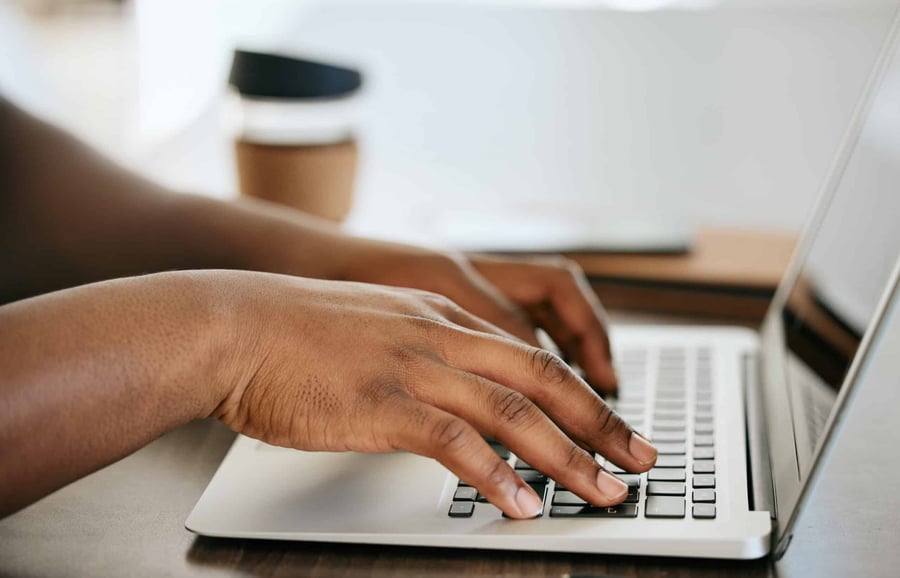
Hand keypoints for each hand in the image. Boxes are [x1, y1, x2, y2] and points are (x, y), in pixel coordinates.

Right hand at [213, 271, 656, 518]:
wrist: (231, 326)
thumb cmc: (292, 335)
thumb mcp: (374, 332)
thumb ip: (418, 357)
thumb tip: (448, 399)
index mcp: (441, 318)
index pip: (530, 355)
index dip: (581, 393)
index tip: (614, 424)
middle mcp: (439, 336)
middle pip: (541, 379)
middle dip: (599, 423)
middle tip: (641, 460)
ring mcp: (413, 367)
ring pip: (512, 411)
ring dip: (565, 456)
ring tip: (603, 492)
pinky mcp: (382, 402)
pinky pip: (455, 440)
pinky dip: (496, 475)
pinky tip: (522, 504)